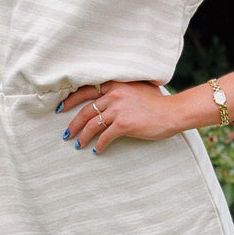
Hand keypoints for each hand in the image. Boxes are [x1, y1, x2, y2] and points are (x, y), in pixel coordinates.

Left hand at [59, 80, 179, 153]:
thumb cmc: (157, 102)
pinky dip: (99, 145)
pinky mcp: (124, 124)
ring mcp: (118, 109)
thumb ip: (120, 90)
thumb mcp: (137, 88)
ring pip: (92, 124)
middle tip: (66, 133)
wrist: (172, 112)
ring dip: (82, 136)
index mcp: (115, 84)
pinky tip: (97, 151)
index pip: (86, 90)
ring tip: (78, 144)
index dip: (71, 100)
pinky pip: (105, 137)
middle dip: (73, 123)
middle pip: (85, 110)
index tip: (60, 108)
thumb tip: (105, 100)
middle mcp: (114, 94)